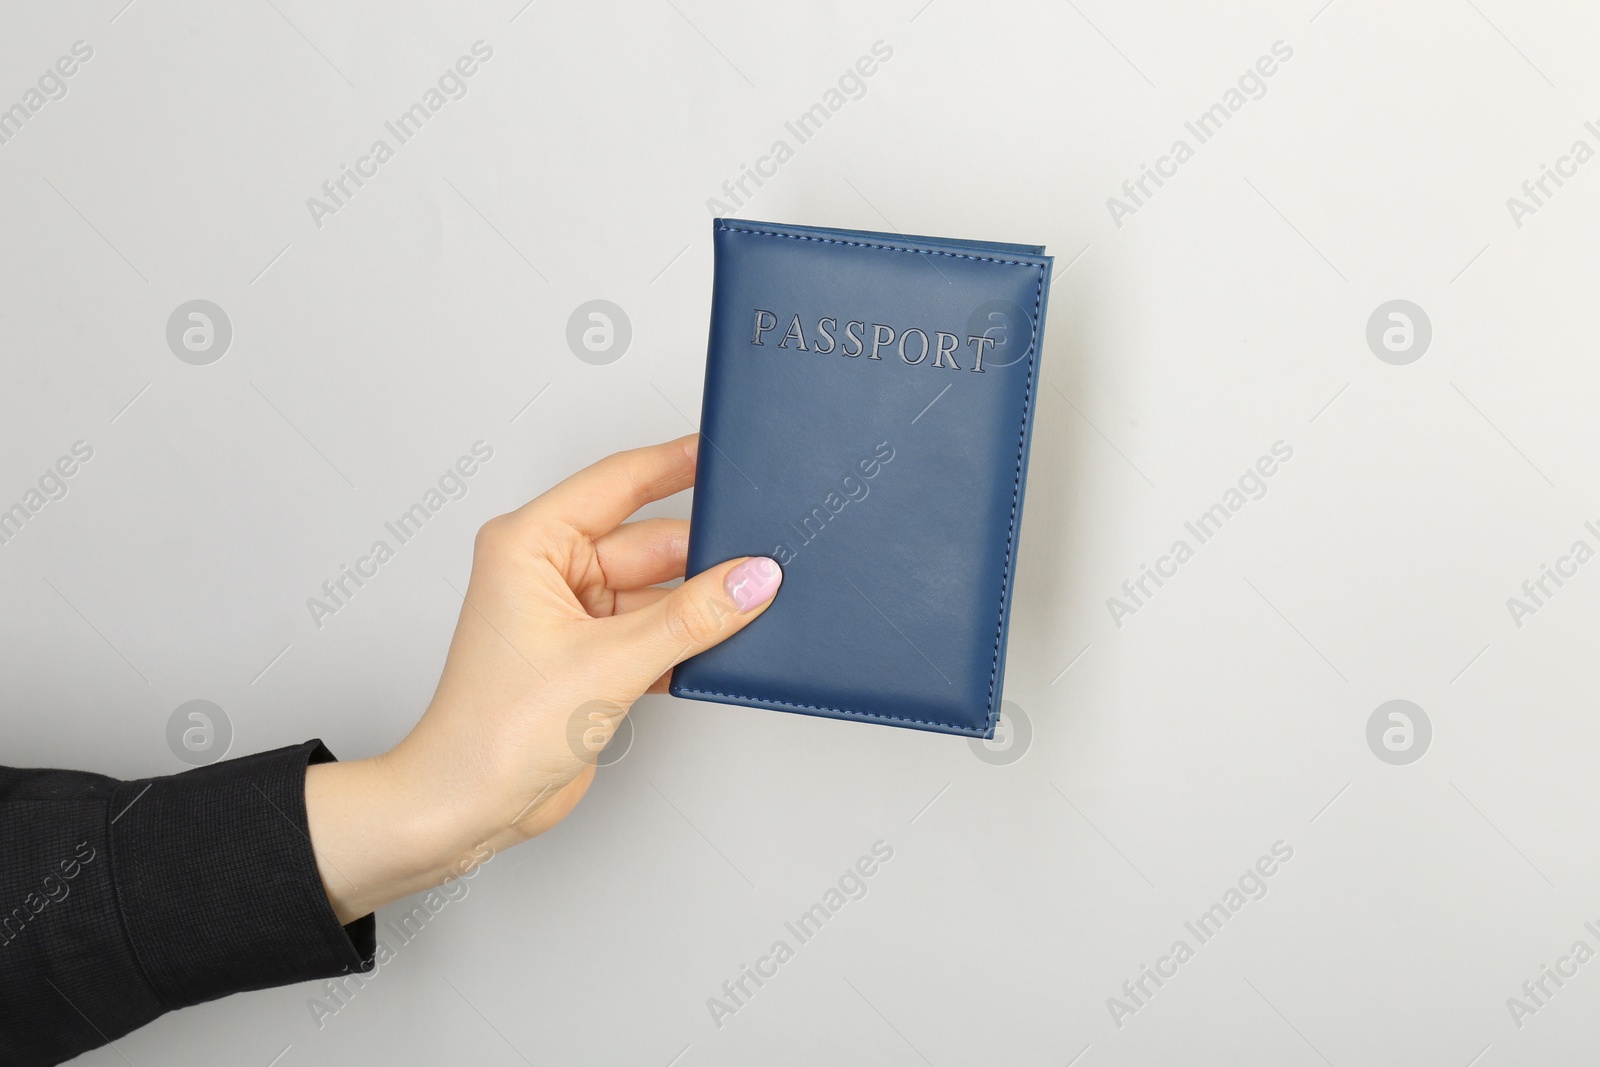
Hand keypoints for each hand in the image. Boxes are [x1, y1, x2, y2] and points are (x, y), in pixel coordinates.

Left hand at [305, 434, 781, 921]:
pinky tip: (722, 647)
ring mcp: (572, 614)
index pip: (619, 482)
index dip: (676, 463)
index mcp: (531, 543)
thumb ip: (692, 617)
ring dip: (700, 605)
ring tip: (750, 608)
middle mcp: (549, 570)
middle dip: (705, 555)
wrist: (468, 808)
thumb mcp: (610, 663)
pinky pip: (656, 629)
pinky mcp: (592, 655)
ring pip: (659, 590)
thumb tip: (752, 579)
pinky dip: (688, 641)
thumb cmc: (493, 731)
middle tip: (764, 560)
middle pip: (650, 542)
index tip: (725, 450)